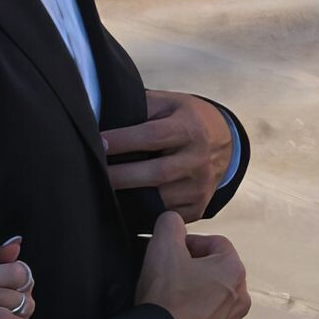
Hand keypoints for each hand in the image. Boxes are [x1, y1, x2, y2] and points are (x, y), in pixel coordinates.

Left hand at [101, 91, 233, 221]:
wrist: (223, 142)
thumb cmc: (185, 119)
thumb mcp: (168, 103)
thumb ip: (140, 109)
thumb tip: (101, 117)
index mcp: (190, 128)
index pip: (152, 136)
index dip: (123, 141)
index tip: (98, 143)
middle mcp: (199, 159)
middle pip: (157, 173)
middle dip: (121, 175)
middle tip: (94, 173)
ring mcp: (201, 187)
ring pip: (161, 199)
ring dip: (130, 197)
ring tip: (103, 191)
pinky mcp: (198, 207)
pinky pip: (166, 215)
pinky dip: (143, 212)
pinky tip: (124, 205)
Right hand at [136, 211, 248, 318]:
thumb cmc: (164, 297)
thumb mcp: (162, 245)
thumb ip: (171, 223)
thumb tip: (174, 222)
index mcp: (233, 271)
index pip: (215, 244)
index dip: (189, 244)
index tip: (170, 253)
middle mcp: (241, 300)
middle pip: (217, 276)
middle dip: (195, 274)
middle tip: (169, 279)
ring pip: (216, 308)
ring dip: (198, 303)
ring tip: (172, 306)